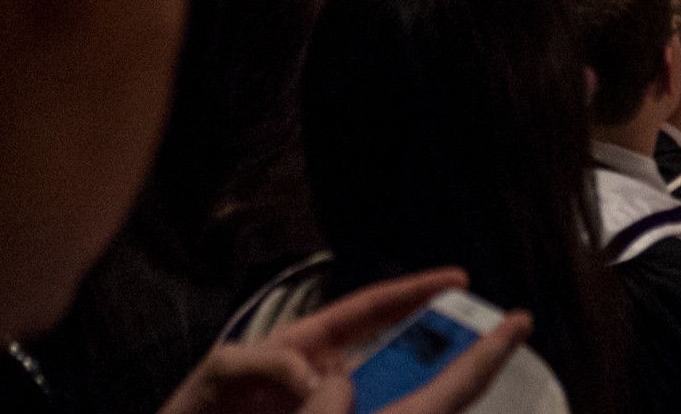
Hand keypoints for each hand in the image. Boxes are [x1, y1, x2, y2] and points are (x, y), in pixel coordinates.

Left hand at [153, 271, 525, 413]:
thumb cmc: (193, 411)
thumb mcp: (222, 374)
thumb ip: (263, 364)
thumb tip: (319, 380)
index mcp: (307, 346)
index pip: (370, 311)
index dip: (412, 293)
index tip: (455, 280)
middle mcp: (326, 376)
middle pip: (395, 351)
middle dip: (438, 339)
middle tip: (488, 332)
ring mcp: (329, 408)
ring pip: (392, 393)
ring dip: (429, 385)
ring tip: (472, 369)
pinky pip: (366, 413)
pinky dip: (399, 408)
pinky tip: (419, 408)